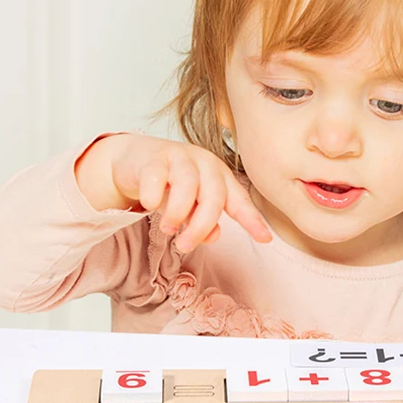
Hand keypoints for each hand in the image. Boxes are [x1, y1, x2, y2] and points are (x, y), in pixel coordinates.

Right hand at [76, 133, 271, 251]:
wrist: (137, 160)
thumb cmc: (171, 185)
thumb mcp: (191, 206)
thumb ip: (204, 221)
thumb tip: (213, 237)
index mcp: (220, 177)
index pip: (239, 200)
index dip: (252, 219)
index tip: (265, 239)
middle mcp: (205, 164)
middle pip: (214, 195)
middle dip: (202, 225)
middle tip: (185, 245)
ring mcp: (180, 157)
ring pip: (187, 184)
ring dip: (178, 212)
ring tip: (168, 230)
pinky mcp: (153, 157)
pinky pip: (156, 176)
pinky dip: (154, 195)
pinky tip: (151, 206)